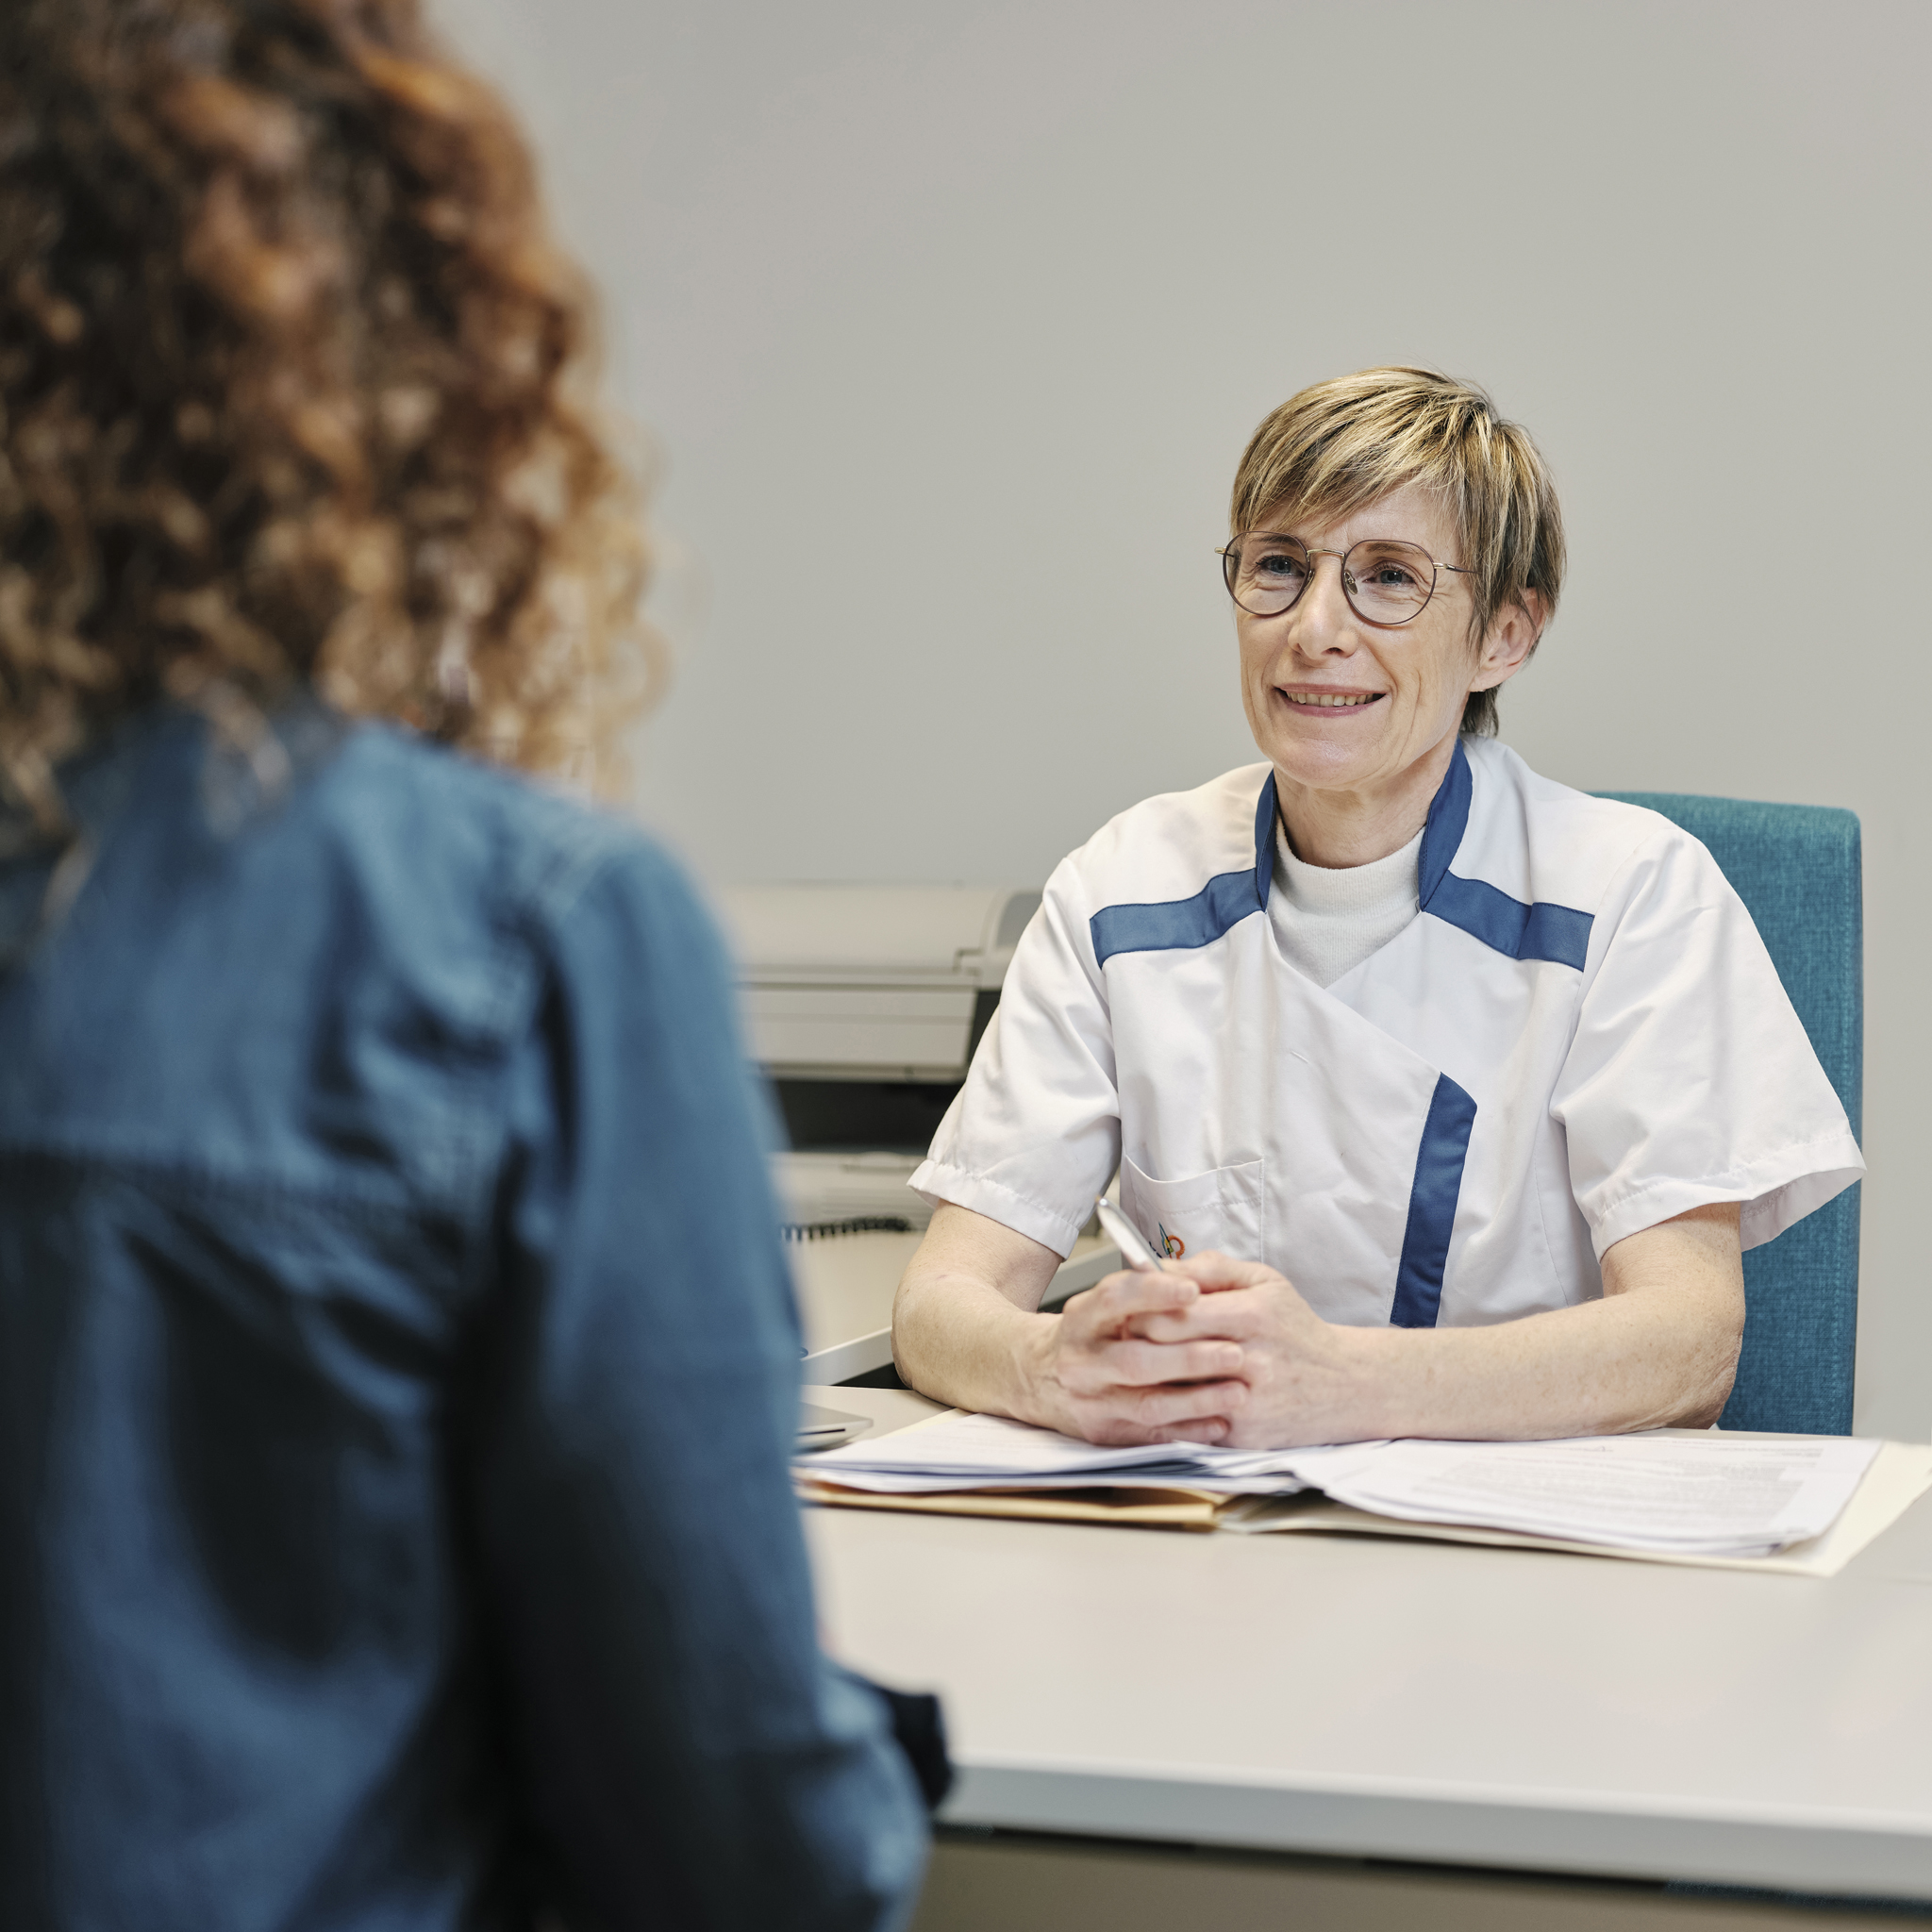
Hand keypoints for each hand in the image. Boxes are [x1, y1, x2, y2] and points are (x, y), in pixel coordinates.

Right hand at [1022, 1268, 1248, 1445]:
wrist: (1035, 1376)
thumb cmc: (1088, 1334)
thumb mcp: (1101, 1302)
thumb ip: (1144, 1288)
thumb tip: (1196, 1275)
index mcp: (1082, 1318)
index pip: (1115, 1299)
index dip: (1154, 1293)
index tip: (1194, 1290)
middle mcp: (1082, 1361)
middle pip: (1136, 1361)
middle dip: (1189, 1358)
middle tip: (1234, 1352)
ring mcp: (1091, 1401)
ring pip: (1147, 1405)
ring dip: (1198, 1400)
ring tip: (1238, 1391)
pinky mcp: (1103, 1433)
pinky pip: (1152, 1436)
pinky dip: (1190, 1431)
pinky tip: (1220, 1423)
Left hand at [1125, 1251, 1380, 1448]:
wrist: (1344, 1385)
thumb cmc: (1294, 1329)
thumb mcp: (1264, 1282)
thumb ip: (1211, 1268)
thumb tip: (1157, 1266)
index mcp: (1254, 1314)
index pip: (1172, 1314)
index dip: (1143, 1311)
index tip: (1135, 1308)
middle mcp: (1252, 1360)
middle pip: (1165, 1352)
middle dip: (1138, 1343)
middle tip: (1130, 1337)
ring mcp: (1247, 1403)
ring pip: (1170, 1390)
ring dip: (1150, 1379)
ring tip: (1147, 1365)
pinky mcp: (1243, 1435)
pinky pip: (1188, 1421)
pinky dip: (1174, 1408)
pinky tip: (1173, 1395)